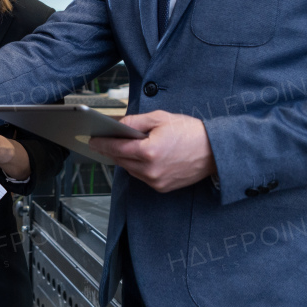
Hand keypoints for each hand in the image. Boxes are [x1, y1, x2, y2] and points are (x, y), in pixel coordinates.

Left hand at [87, 110, 213, 191]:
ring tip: (123, 147)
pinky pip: (141, 176)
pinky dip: (137, 167)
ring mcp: (156, 181)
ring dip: (124, 159)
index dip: (101, 143)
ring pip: (129, 169)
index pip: (115, 148)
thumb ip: (135, 122)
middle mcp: (150, 170)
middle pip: (120, 160)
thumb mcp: (160, 118)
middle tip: (105, 140)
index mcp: (148, 151)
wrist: (214, 151)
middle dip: (111, 150)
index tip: (92, 140)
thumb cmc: (191, 132)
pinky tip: (140, 157)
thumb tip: (118, 126)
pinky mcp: (162, 187)